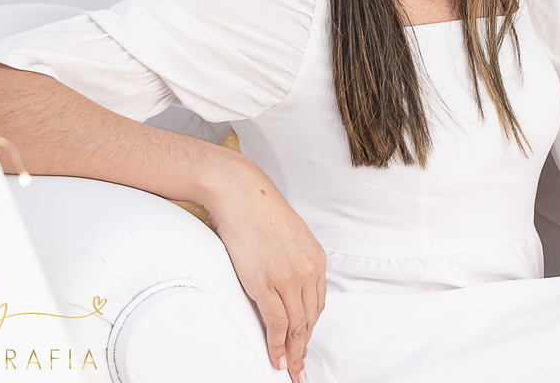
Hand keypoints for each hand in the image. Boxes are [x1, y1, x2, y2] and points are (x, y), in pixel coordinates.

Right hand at [207, 155, 326, 381]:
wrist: (241, 194)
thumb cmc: (259, 212)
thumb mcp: (288, 237)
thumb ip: (293, 261)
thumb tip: (285, 281)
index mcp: (316, 258)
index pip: (318, 303)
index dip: (311, 327)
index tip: (305, 343)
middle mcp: (308, 269)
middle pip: (310, 318)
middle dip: (304, 345)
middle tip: (300, 367)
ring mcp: (289, 277)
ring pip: (297, 325)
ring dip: (293, 351)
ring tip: (289, 368)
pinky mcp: (268, 283)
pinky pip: (277, 323)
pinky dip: (277, 344)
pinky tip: (277, 357)